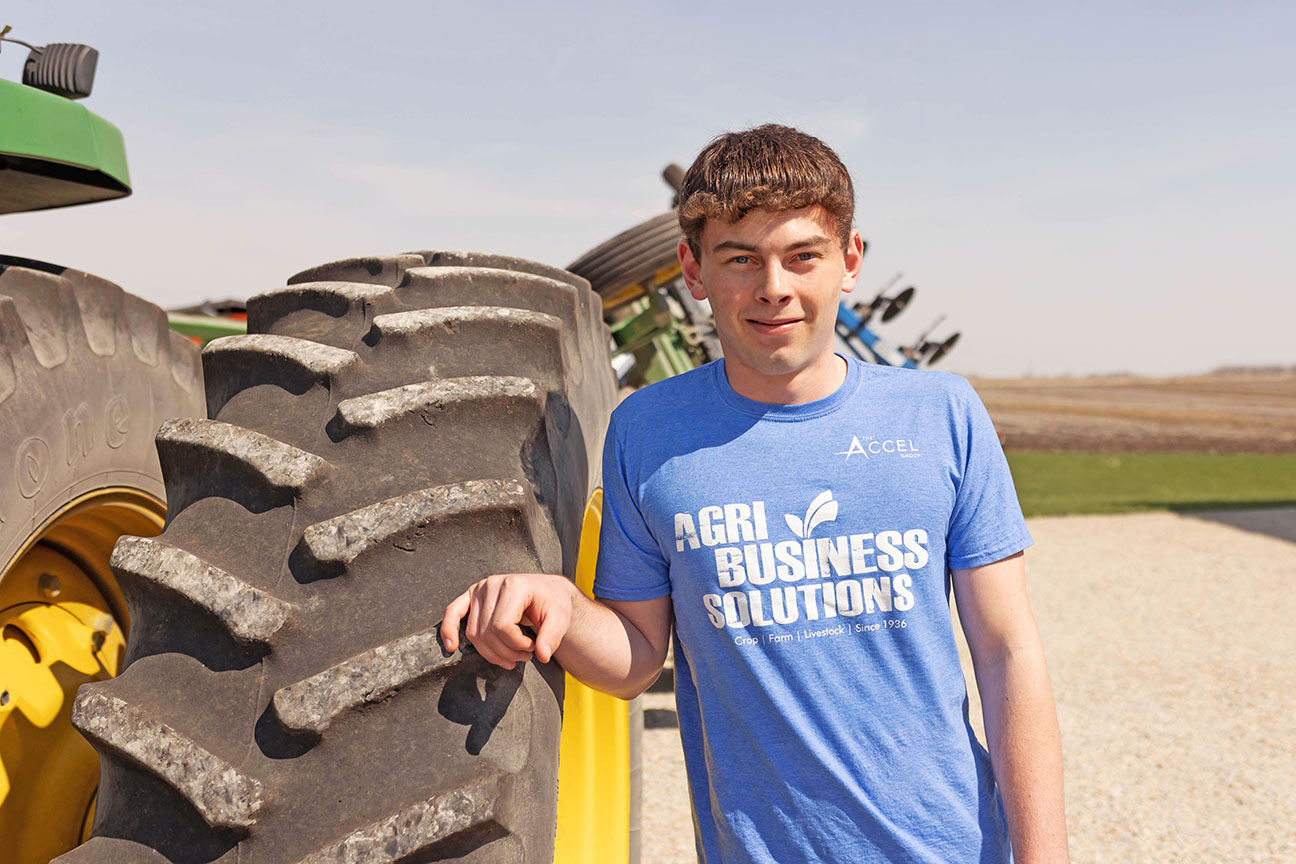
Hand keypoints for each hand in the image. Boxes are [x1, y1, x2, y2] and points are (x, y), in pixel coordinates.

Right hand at [440, 573, 576, 668]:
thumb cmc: (553, 604)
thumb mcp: (561, 618)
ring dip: (490, 652)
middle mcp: (492, 584)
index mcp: (514, 585)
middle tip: (524, 656)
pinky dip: (449, 630)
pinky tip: (452, 647)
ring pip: (474, 633)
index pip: (503, 626)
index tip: (533, 648)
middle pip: (487, 633)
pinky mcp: (471, 595)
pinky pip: (453, 612)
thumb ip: (553, 637)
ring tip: (512, 656)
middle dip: (506, 652)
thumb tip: (543, 655)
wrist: (548, 592)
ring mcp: (479, 588)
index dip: (517, 645)